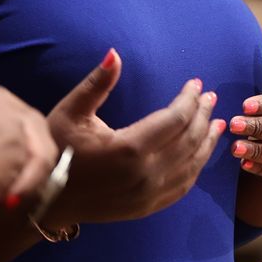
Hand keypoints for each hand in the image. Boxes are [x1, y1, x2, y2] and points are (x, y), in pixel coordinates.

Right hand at [44, 49, 222, 224]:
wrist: (44, 199)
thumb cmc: (55, 150)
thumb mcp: (70, 113)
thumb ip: (97, 83)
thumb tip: (115, 53)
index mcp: (129, 148)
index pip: (175, 120)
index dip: (189, 100)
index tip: (197, 85)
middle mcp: (144, 174)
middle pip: (188, 141)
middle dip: (202, 116)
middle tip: (211, 98)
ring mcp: (147, 195)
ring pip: (191, 166)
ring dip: (206, 142)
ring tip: (217, 123)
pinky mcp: (146, 208)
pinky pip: (182, 187)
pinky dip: (196, 168)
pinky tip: (200, 154)